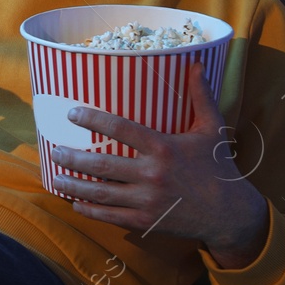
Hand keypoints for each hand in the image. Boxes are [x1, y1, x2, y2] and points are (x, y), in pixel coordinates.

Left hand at [49, 62, 270, 267]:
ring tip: (53, 176)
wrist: (231, 214)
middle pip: (100, 164)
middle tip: (53, 150)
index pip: (120, 129)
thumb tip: (196, 63)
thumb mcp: (212, 130)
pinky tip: (75, 202)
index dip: (92, 119)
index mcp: (163, 148)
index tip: (71, 113)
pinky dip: (88, 209)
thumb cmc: (218, 168)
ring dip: (72, 185)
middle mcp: (152, 174)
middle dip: (71, 157)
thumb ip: (201, 97)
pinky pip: (109, 216)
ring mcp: (147, 200)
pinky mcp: (146, 221)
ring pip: (100, 192)